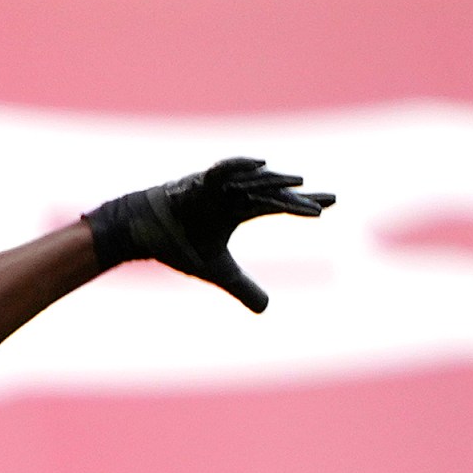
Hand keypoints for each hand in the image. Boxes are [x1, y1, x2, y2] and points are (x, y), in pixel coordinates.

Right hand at [82, 158, 334, 312]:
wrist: (140, 231)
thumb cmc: (178, 244)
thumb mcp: (216, 271)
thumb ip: (242, 286)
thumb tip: (267, 309)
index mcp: (239, 210)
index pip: (278, 205)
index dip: (302, 206)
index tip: (330, 206)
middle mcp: (233, 194)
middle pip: (273, 192)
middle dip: (301, 196)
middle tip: (331, 199)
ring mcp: (217, 187)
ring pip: (252, 182)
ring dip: (276, 182)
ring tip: (300, 182)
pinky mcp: (197, 182)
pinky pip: (222, 171)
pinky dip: (239, 165)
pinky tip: (261, 163)